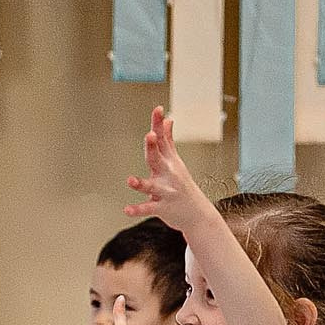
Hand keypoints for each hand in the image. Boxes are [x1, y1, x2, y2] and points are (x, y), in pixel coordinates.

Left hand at [124, 108, 218, 231]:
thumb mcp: (176, 162)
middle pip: (158, 158)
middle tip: (150, 135)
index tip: (158, 109)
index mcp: (169, 162)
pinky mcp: (162, 208)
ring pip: (152, 186)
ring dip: (141, 183)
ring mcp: (166, 191)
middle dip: (153, 147)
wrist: (197, 215)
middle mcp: (168, 175)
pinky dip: (138, 209)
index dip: (158, 124)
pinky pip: (149, 208)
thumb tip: (167, 121)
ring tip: (130, 180)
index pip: (162, 140)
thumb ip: (168, 141)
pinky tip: (126, 210)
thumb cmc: (183, 186)